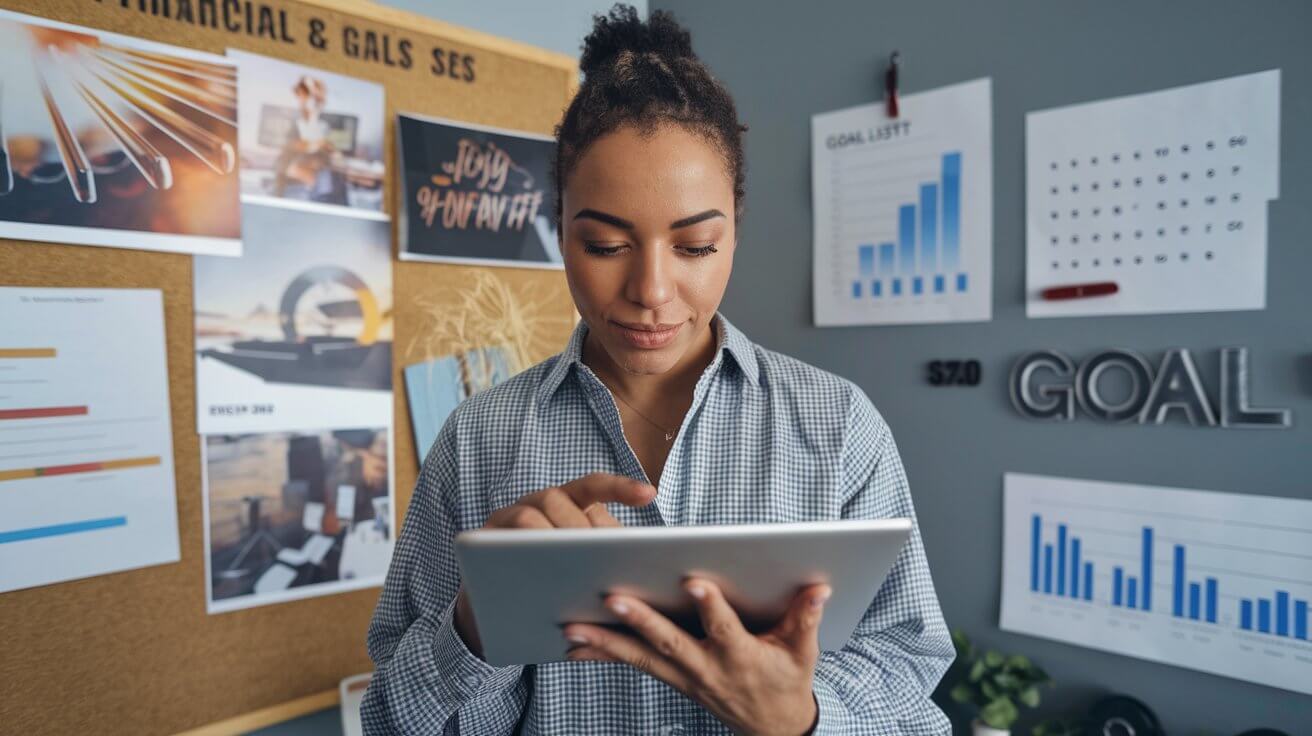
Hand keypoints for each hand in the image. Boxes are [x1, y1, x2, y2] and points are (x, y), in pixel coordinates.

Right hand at [454, 473, 657, 655]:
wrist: (500, 620)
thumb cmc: (553, 594)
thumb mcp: (585, 577)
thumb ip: (610, 565)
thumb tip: (653, 565)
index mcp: (564, 507)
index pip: (592, 486)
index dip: (619, 487)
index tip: (650, 495)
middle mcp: (534, 507)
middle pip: (557, 499)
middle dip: (580, 527)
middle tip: (599, 556)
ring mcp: (504, 523)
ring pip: (526, 516)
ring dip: (548, 538)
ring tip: (570, 567)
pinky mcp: (479, 546)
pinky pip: (491, 542)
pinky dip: (511, 555)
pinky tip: (532, 579)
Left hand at [563, 578, 831, 735]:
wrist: (772, 728)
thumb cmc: (788, 680)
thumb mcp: (804, 653)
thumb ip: (806, 618)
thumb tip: (818, 588)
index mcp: (741, 658)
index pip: (724, 630)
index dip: (711, 608)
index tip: (694, 582)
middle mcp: (707, 669)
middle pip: (669, 642)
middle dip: (640, 621)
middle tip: (611, 599)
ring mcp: (685, 677)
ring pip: (641, 657)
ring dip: (606, 642)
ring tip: (573, 626)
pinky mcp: (672, 678)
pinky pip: (634, 665)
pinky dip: (604, 654)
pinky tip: (575, 645)